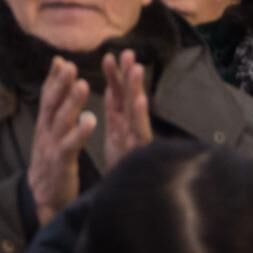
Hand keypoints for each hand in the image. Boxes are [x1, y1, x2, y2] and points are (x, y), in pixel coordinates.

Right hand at [26, 57, 94, 226]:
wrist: (41, 199)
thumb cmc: (50, 164)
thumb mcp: (48, 136)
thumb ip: (54, 114)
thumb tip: (56, 93)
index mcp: (44, 126)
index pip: (47, 97)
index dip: (53, 79)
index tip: (60, 60)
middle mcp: (45, 132)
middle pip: (51, 104)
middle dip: (60, 83)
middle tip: (69, 65)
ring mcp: (52, 146)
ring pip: (61, 120)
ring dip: (70, 101)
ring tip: (81, 84)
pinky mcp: (61, 162)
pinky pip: (71, 144)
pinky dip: (79, 131)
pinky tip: (90, 119)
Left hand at [100, 50, 153, 167]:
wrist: (123, 199)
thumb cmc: (121, 167)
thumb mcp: (114, 136)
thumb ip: (115, 112)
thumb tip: (112, 88)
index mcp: (121, 125)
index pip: (118, 96)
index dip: (115, 76)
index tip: (110, 56)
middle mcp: (131, 130)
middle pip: (130, 99)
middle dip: (129, 75)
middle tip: (127, 52)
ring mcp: (137, 141)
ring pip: (138, 112)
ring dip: (137, 89)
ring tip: (136, 68)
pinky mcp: (141, 154)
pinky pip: (142, 134)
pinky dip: (142, 116)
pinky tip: (141, 100)